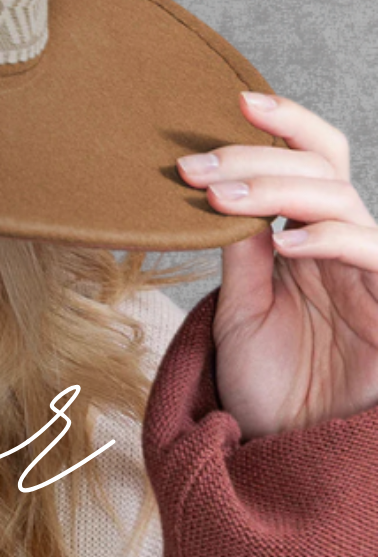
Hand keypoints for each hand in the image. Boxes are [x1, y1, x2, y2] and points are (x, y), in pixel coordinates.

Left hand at [177, 93, 377, 438]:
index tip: (225, 103)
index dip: (279, 126)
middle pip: (321, 168)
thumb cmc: (273, 390)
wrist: (295, 453)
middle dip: (259, 156)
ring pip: (340, 200)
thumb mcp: (241, 314)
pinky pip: (371, 251)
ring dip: (277, 191)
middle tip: (196, 165)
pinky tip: (283, 243)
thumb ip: (240, 255)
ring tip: (220, 199)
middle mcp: (341, 248)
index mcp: (307, 241)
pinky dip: (328, 239)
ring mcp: (370, 272)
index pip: (306, 162)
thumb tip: (221, 194)